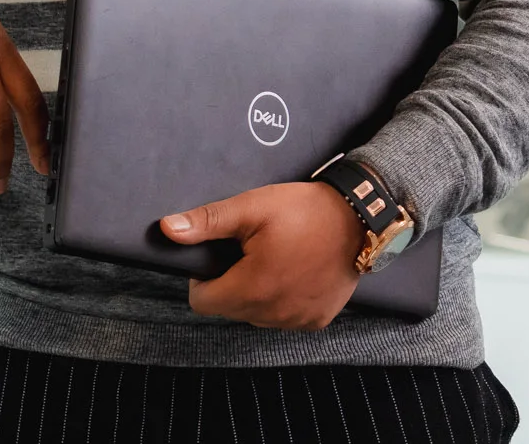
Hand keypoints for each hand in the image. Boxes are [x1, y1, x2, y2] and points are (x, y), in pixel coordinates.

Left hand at [161, 182, 365, 329]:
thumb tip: (168, 230)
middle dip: (231, 283)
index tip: (219, 258)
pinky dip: (283, 300)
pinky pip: (285, 317)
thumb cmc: (306, 211)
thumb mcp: (252, 207)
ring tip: (276, 259)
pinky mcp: (317, 320)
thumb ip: (207, 222)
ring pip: (257, 315)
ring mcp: (297, 320)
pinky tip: (296, 272)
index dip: (202, 279)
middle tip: (251, 251)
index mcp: (252, 289)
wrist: (361, 219)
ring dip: (257, 294)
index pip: (202, 302)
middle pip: (230, 309)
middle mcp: (273, 314)